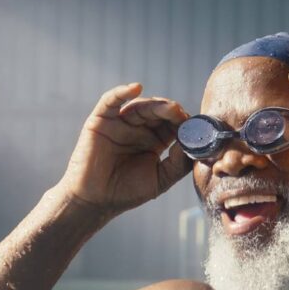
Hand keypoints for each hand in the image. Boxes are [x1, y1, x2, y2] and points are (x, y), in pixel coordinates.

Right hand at [55, 83, 191, 212]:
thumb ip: (178, 163)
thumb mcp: (161, 179)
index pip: (173, 124)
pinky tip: (136, 88)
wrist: (94, 201)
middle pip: (159, 112)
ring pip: (141, 105)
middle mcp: (139, 128)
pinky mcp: (101, 120)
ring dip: (156, 105)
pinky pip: (111, 101)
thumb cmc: (126, 192)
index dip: (183, 123)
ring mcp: (120, 123)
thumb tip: (193, 143)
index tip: (194, 128)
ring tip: (169, 108)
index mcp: (155, 140)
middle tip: (180, 114)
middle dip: (172, 112)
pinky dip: (122, 92)